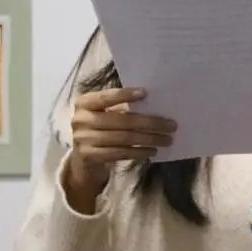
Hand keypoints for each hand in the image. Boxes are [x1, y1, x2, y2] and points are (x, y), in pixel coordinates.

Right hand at [64, 87, 175, 212]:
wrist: (83, 157)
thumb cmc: (101, 128)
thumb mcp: (107, 114)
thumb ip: (123, 108)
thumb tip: (156, 105)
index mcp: (84, 103)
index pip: (106, 97)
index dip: (125, 95)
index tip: (145, 93)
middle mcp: (80, 120)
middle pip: (121, 120)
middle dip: (150, 122)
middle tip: (171, 125)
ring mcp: (83, 139)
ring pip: (124, 138)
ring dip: (149, 139)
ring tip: (167, 139)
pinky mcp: (89, 156)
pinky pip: (120, 153)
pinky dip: (139, 151)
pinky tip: (152, 150)